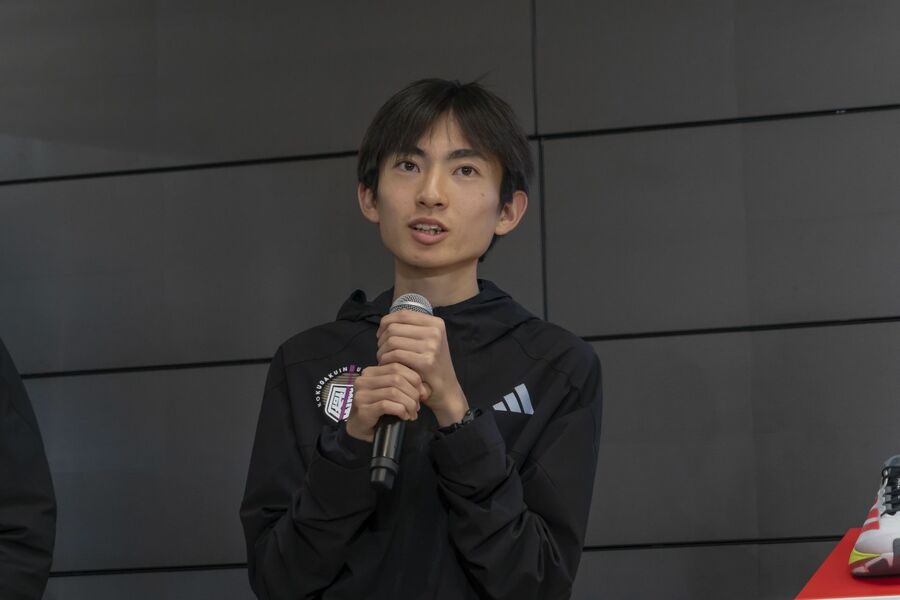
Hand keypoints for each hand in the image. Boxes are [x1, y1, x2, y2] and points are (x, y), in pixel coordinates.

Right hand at [345, 362, 426, 441]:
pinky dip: (400, 410)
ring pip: (393, 392)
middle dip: (412, 392)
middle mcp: (363, 380)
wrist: (359, 427)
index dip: (414, 378)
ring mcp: (361, 394)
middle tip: (417, 405)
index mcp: (371, 372)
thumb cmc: (378, 409)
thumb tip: (425, 390)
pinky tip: (404, 416)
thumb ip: (405, 385)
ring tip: (412, 413)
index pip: (397, 366)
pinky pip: (386, 405)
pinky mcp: (363, 409)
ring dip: (408, 403)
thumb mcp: (392, 392)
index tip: (422, 393)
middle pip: (396, 378)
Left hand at [376, 310, 468, 426]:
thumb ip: (412, 329)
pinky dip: (386, 360)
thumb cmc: (431, 365)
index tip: (381, 334)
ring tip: (383, 358)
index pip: (403, 314)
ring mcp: (432, 346)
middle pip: (394, 327)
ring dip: (382, 350)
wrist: (446, 389)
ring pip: (392, 340)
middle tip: (381, 350)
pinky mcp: (426, 361)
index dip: (386, 322)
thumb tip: (386, 322)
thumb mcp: (428, 341)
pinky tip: (387, 365)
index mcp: (436, 323)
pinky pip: (395, 354)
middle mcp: (435, 332)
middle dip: (382, 339)